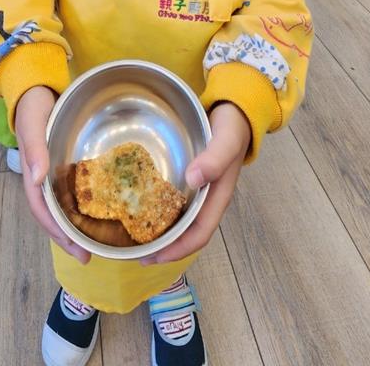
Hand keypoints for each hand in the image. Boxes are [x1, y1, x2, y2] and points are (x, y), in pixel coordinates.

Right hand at [15, 86, 90, 262]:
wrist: (37, 88)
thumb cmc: (33, 106)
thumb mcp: (32, 124)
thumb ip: (34, 149)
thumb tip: (39, 179)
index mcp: (33, 174)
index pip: (44, 212)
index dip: (59, 233)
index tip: (77, 250)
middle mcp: (44, 178)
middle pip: (55, 216)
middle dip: (70, 238)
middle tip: (89, 257)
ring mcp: (54, 173)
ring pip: (65, 206)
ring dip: (76, 225)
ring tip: (96, 242)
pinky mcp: (66, 164)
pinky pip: (74, 189)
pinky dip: (83, 204)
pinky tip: (100, 210)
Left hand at [140, 102, 249, 265]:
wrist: (236, 112)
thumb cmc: (233, 129)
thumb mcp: (226, 141)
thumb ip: (214, 159)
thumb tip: (193, 179)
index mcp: (217, 198)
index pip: (198, 235)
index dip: (177, 250)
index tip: (152, 257)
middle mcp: (206, 199)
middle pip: (185, 232)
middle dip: (163, 247)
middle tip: (134, 252)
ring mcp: (197, 189)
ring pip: (178, 218)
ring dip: (159, 230)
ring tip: (132, 235)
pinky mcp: (189, 177)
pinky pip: (172, 198)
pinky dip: (158, 207)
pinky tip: (140, 203)